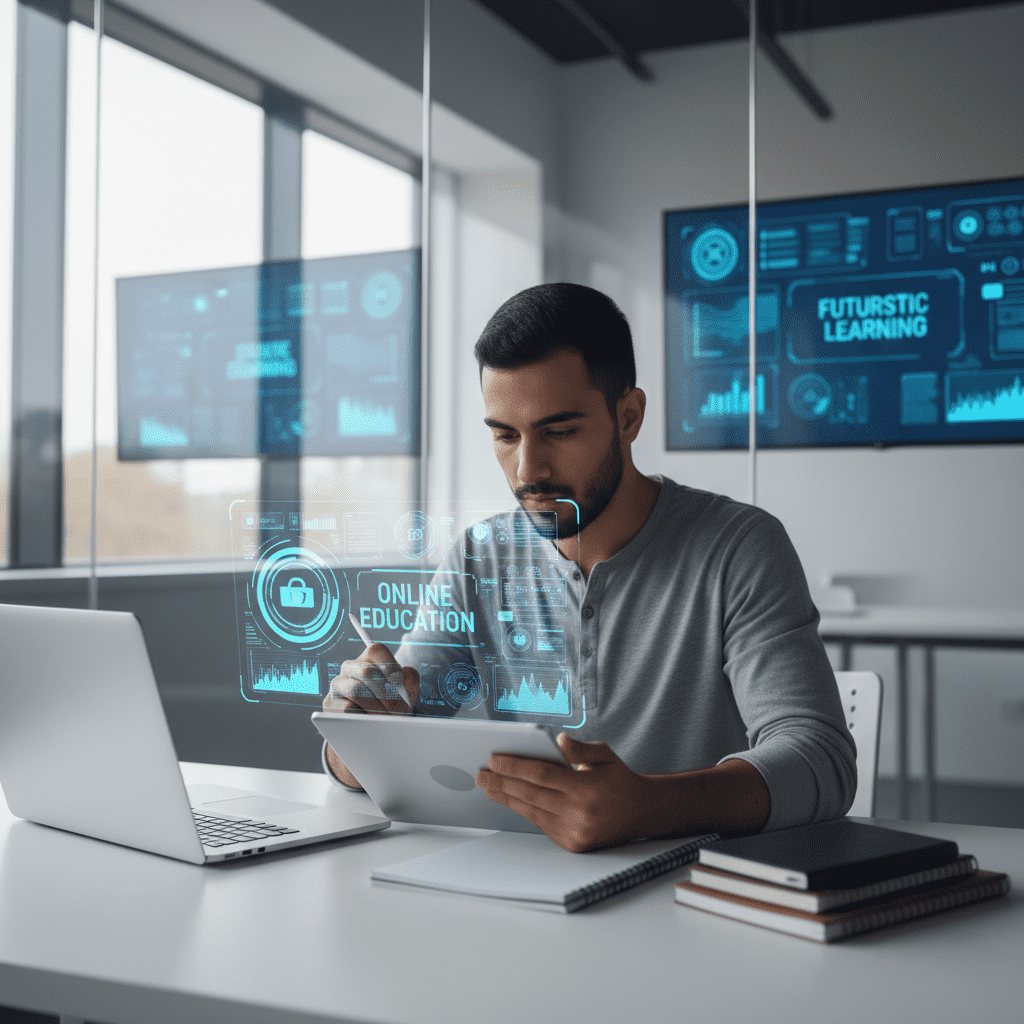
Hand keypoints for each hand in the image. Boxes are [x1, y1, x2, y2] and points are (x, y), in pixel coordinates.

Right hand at [322, 644, 418, 789]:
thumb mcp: (406, 693)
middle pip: (367, 671)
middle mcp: (350, 667)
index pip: (377, 650)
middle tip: (395, 708)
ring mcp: (337, 684)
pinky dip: (361, 717)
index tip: (399, 685)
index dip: (392, 667)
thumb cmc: (392, 706)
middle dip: (386, 693)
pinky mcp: (329, 704)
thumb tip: (404, 677)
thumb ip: (411, 680)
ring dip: (375, 708)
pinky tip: (367, 721)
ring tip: (384, 718)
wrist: (374, 731)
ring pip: (356, 690)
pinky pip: (345, 709)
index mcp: (369, 658)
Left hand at [475, 733, 653, 852]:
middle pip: (531, 794)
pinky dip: (523, 810)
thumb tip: (557, 739)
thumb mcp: (605, 755)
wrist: (642, 813)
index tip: (493, 758)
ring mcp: (575, 831)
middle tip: (481, 773)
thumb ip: (579, 748)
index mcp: (587, 788)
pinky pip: (541, 824)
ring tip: (488, 786)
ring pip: (532, 811)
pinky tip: (510, 799)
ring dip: (506, 797)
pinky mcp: (572, 844)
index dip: (515, 766)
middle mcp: (579, 813)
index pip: (542, 775)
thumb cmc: (619, 779)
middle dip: (502, 782)